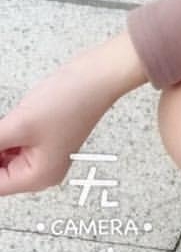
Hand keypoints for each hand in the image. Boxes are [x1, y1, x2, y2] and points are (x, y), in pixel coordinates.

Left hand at [0, 60, 116, 196]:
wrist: (100, 73)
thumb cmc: (70, 100)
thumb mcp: (19, 125)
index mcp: (38, 178)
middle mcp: (43, 171)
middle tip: (1, 126)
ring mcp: (46, 153)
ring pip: (5, 156)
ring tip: (8, 120)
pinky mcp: (47, 136)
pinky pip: (16, 143)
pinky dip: (6, 134)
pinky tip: (6, 121)